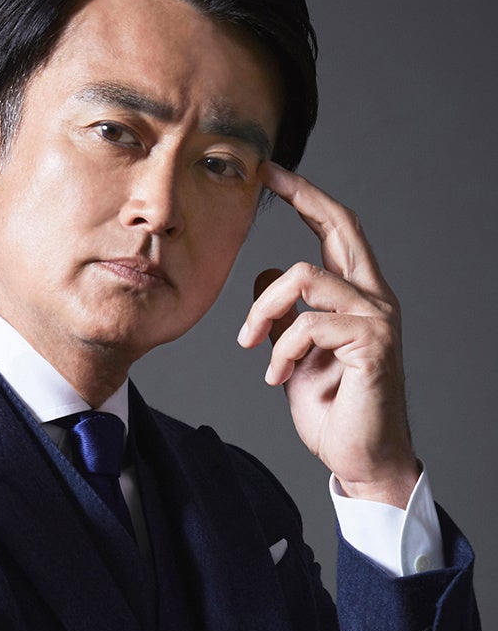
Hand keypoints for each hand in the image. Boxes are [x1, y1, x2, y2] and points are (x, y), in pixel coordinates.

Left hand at [237, 162, 418, 507]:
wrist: (361, 458)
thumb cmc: (333, 408)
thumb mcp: (295, 352)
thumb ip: (286, 313)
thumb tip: (267, 274)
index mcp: (357, 296)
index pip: (335, 231)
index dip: (307, 197)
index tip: (271, 173)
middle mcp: (374, 298)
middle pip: (341, 225)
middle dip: (301, 194)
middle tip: (264, 175)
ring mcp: (377, 318)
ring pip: (304, 276)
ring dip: (264, 312)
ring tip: (254, 350)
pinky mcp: (372, 344)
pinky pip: (307, 323)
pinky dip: (281, 350)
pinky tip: (276, 378)